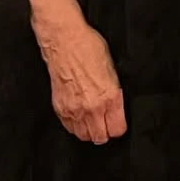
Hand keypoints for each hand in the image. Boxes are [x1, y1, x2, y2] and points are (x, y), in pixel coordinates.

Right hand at [37, 20, 127, 143]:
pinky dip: (76, 126)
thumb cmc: (90, 49)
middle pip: (100, 138)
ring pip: (84, 136)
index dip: (119, 127)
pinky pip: (69, 128)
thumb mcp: (113, 69)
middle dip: (105, 132)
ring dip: (90, 131)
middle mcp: (92, 107)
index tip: (119, 122)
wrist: (65, 42)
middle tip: (106, 123)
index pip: (117, 129)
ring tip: (93, 120)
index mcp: (110, 96)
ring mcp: (74, 110)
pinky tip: (80, 116)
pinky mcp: (60, 109)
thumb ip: (115, 93)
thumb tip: (116, 107)